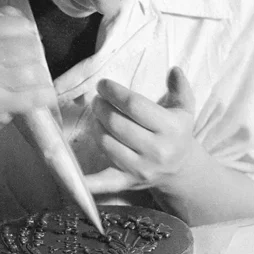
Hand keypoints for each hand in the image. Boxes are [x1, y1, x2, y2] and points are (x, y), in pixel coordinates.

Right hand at [0, 3, 56, 134]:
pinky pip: (34, 95)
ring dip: (41, 78)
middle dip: (36, 58)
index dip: (30, 35)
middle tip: (31, 66)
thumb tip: (29, 25)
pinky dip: (44, 95)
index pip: (21, 24)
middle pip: (31, 47)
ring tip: (35, 82)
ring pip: (34, 71)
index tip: (27, 45)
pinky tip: (43, 96)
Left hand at [84, 67, 201, 194]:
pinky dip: (87, 180)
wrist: (179, 170)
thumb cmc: (176, 133)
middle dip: (101, 107)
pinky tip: (69, 172)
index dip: (114, 92)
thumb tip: (174, 70)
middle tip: (96, 100)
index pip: (134, 106)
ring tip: (96, 116)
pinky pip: (104, 182)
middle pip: (117, 124)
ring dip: (95, 126)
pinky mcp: (127, 182)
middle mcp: (157, 151)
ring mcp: (141, 169)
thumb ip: (180, 88)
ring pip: (106, 143)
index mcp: (171, 129)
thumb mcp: (184, 109)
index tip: (102, 85)